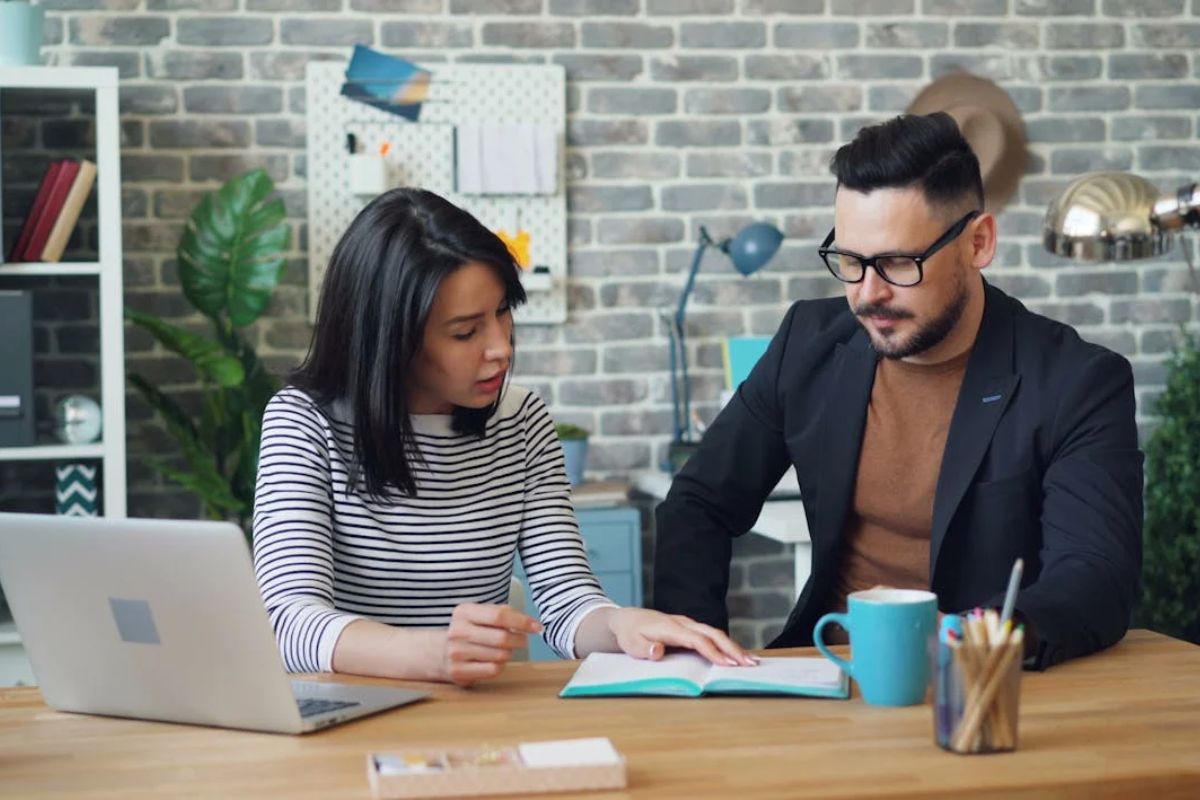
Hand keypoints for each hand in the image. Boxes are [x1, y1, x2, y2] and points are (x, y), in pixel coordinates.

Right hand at [441, 603, 541, 686]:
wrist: (439, 652)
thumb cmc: (469, 631)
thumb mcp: (481, 615)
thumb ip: (504, 614)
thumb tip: (532, 624)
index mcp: (464, 612)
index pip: (499, 615)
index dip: (522, 621)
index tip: (537, 627)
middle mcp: (458, 631)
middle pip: (502, 638)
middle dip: (519, 640)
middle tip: (522, 640)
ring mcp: (456, 653)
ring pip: (500, 655)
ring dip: (508, 653)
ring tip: (503, 650)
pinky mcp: (459, 672)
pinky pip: (493, 670)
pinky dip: (499, 666)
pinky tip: (492, 660)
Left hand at [606, 608, 756, 666]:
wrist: (628, 619)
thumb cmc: (630, 634)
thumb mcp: (631, 644)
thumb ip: (644, 649)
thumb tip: (658, 651)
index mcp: (671, 628)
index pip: (697, 640)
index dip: (713, 652)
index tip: (728, 664)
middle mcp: (684, 623)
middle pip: (713, 634)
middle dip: (732, 648)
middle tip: (750, 663)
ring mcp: (688, 625)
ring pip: (715, 633)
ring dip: (733, 647)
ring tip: (751, 661)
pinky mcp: (690, 629)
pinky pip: (711, 636)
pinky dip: (726, 645)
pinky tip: (737, 655)